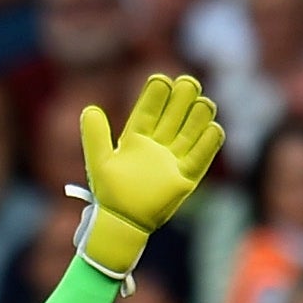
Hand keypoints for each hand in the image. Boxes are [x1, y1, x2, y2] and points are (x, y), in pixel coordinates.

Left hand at [75, 74, 223, 278]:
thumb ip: (95, 136)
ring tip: (202, 102)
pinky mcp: (185, 177)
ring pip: (191, 131)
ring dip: (197, 116)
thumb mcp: (99, 162)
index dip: (155, 96)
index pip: (148, 111)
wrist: (121, 223)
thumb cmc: (109, 193)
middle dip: (181, 99)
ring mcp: (173, 160)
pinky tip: (213, 128)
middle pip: (174, 116)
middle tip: (187, 83)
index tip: (160, 80)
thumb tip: (89, 109)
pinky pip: (201, 157)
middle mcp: (158, 145)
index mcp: (136, 138)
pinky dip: (208, 143)